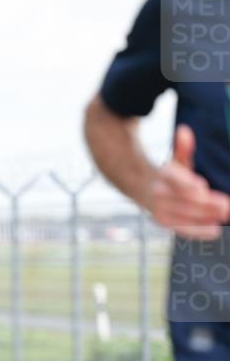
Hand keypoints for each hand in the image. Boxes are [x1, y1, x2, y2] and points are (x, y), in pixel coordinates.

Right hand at [145, 125, 229, 240]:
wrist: (139, 187)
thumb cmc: (167, 175)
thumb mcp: (176, 161)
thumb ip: (183, 148)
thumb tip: (184, 130)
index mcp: (162, 175)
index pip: (174, 179)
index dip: (187, 183)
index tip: (202, 187)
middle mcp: (158, 193)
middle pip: (184, 200)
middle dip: (206, 204)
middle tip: (227, 205)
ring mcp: (159, 208)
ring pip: (185, 214)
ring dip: (206, 216)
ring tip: (224, 215)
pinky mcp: (162, 220)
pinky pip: (181, 228)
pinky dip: (198, 230)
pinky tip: (215, 230)